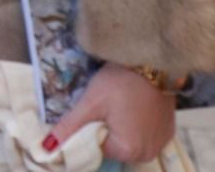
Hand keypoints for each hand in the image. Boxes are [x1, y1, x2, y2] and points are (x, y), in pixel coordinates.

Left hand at [48, 63, 175, 164]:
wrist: (155, 61)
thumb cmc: (121, 82)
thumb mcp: (90, 102)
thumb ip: (69, 127)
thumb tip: (46, 148)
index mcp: (129, 150)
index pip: (98, 147)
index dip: (92, 128)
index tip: (94, 109)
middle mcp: (147, 153)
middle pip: (115, 146)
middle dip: (107, 128)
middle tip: (108, 104)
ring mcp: (160, 142)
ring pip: (129, 140)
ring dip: (122, 126)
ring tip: (121, 103)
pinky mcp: (168, 130)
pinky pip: (145, 133)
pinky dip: (137, 123)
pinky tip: (134, 105)